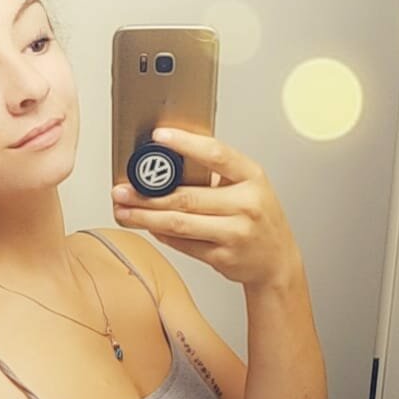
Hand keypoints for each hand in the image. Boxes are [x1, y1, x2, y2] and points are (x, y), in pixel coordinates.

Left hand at [111, 128, 302, 289]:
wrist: (276, 261)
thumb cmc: (258, 219)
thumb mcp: (248, 187)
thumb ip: (216, 175)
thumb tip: (168, 162)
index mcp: (252, 177)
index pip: (216, 153)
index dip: (185, 144)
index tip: (159, 137)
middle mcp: (246, 204)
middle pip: (186, 196)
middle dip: (147, 194)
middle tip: (121, 190)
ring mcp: (235, 232)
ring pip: (179, 223)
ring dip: (145, 217)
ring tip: (124, 211)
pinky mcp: (223, 257)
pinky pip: (183, 244)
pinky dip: (161, 235)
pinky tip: (147, 227)